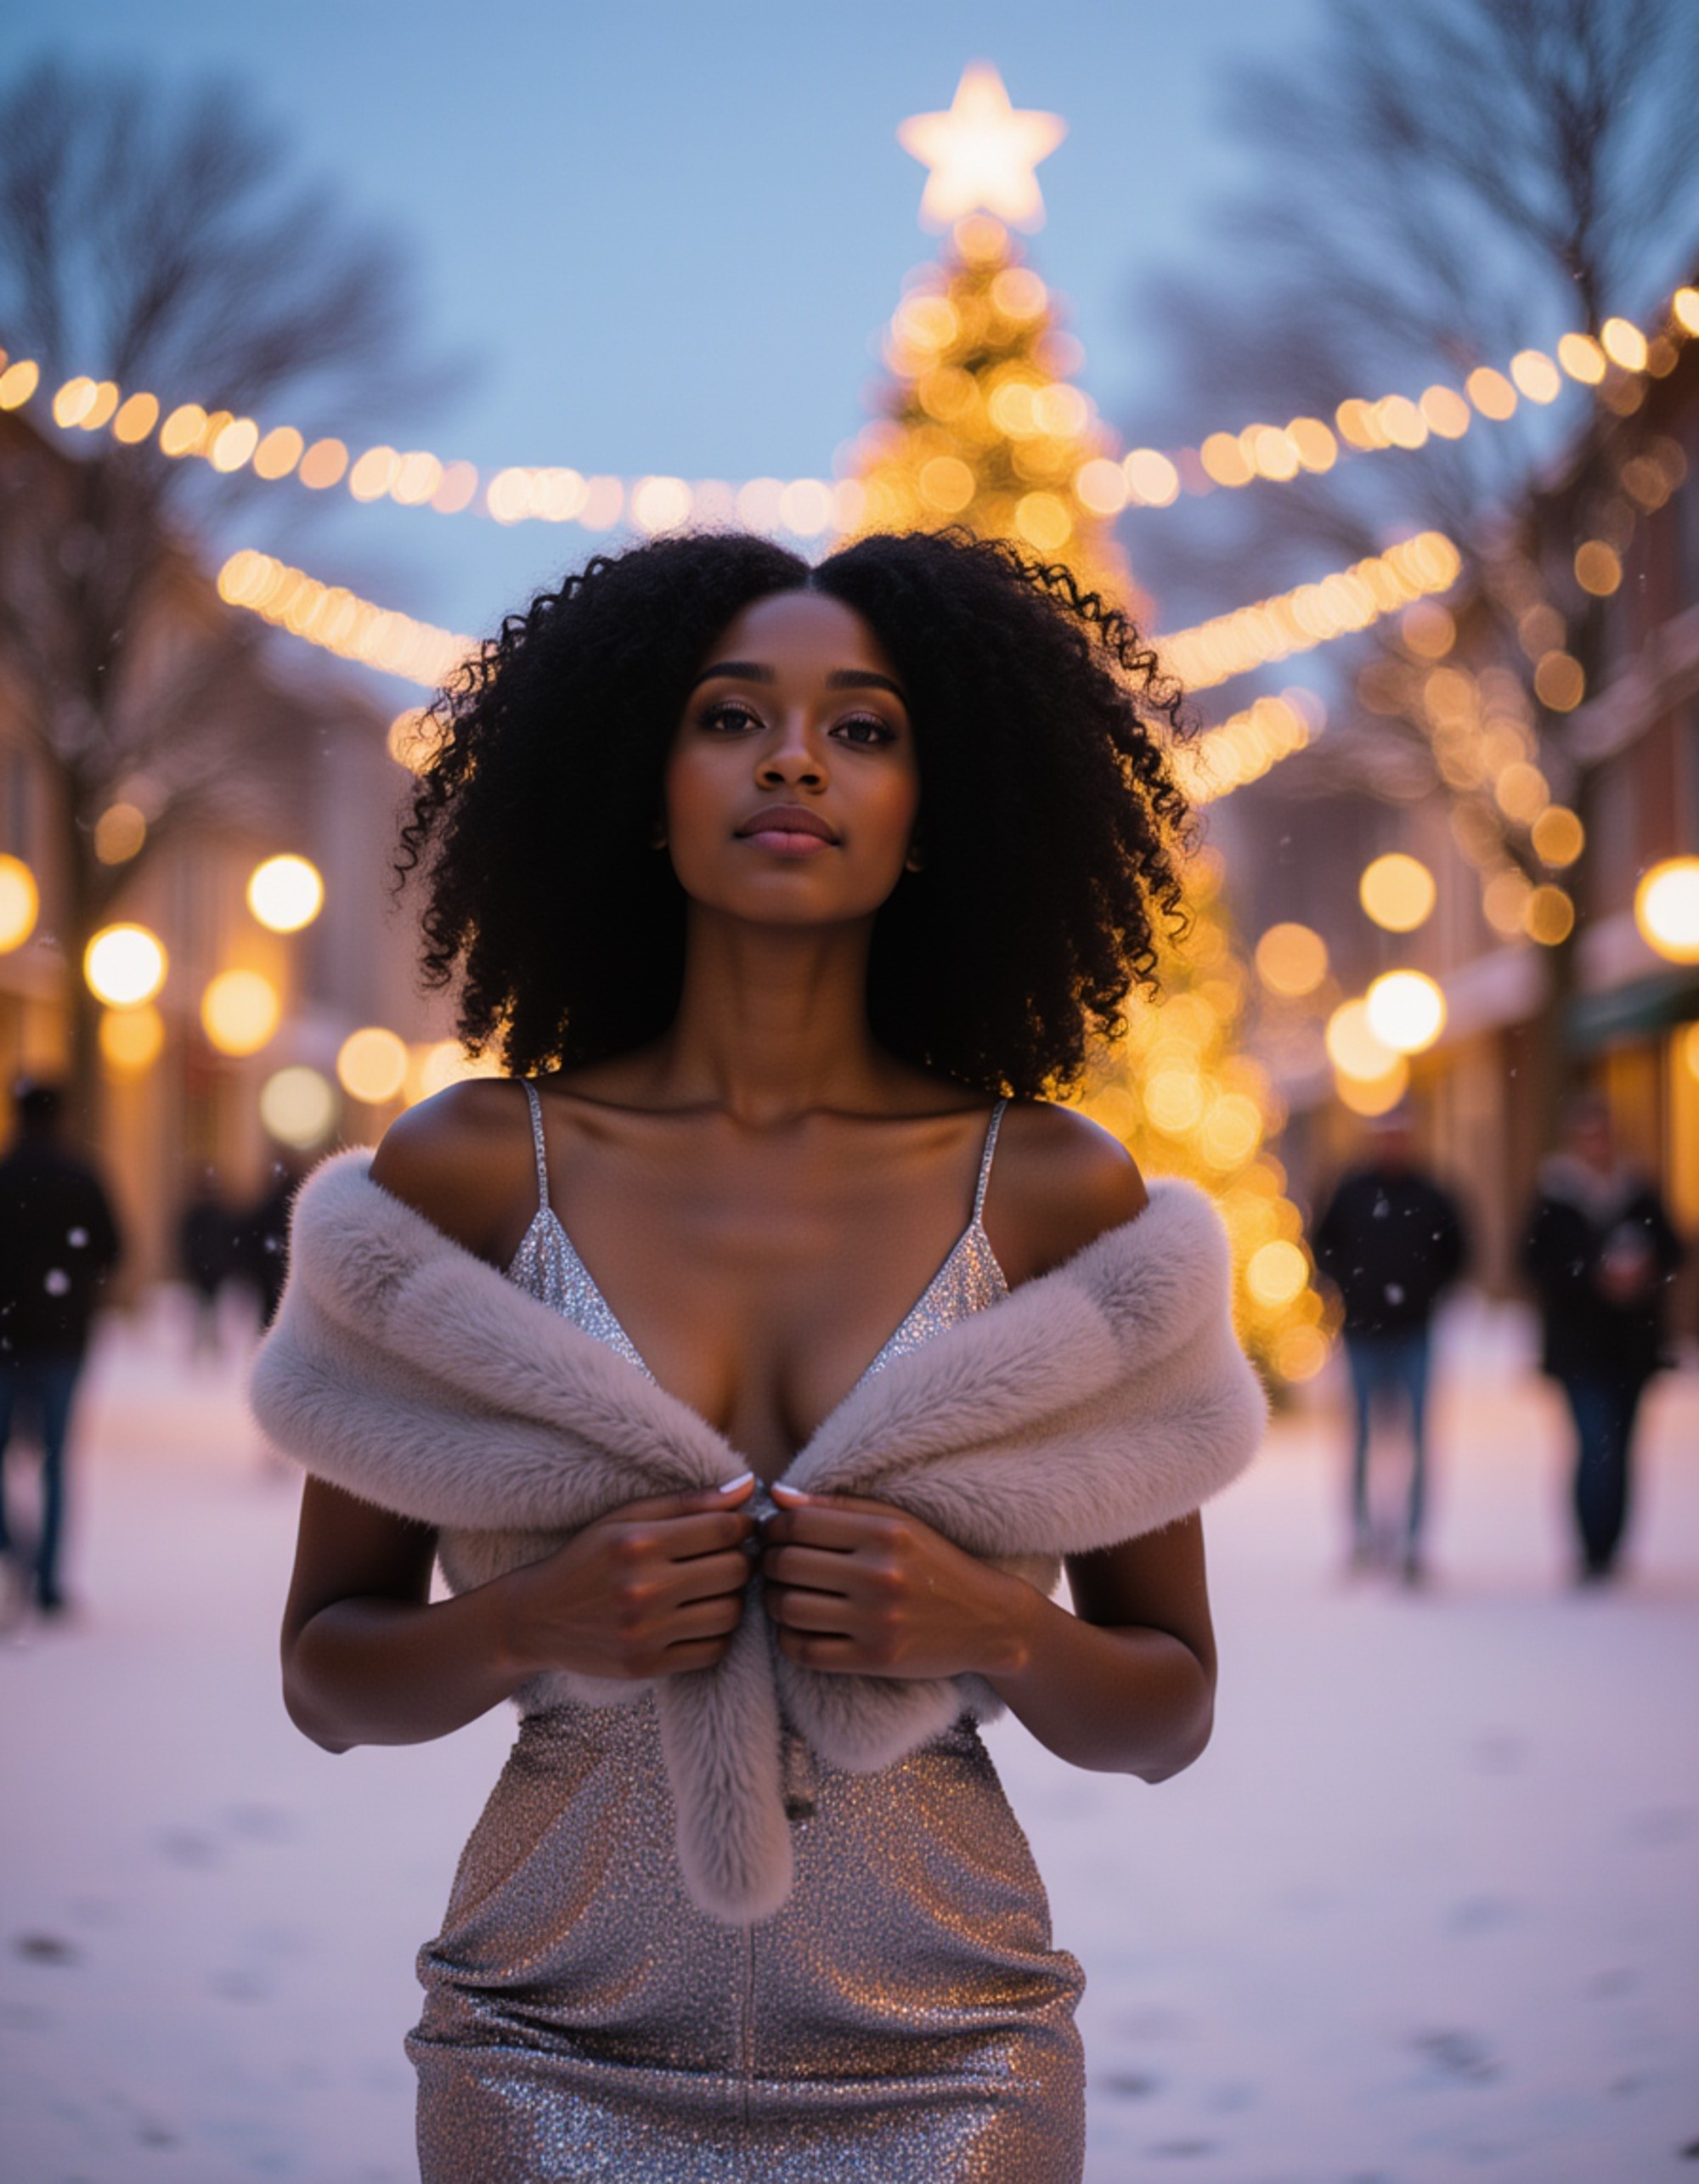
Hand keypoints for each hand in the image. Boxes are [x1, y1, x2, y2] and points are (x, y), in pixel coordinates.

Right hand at [502, 1475, 756, 1680]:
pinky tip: (699, 1618)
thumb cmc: (588, 1558)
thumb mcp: (627, 1516)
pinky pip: (713, 1650)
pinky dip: (717, 1634)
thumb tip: (749, 1487)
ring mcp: (644, 1632)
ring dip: (733, 1598)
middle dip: (742, 1560)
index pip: (724, 1530)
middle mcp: (642, 1588)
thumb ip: (689, 1501)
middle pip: (735, 1571)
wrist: (538, 1618)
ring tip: (715, 1588)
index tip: (739, 1528)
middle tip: (729, 1558)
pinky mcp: (646, 1665)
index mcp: (638, 1542)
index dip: (744, 1526)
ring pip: (730, 1613)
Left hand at [760, 1484, 1033, 1679]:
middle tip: (770, 1565)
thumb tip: (775, 1496)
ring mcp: (878, 1620)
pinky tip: (796, 1627)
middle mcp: (881, 1575)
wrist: (988, 1620)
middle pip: (786, 1564)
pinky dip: (787, 1638)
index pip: (798, 1524)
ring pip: (788, 1608)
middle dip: (766, 1563)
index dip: (772, 1528)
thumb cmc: (935, 1563)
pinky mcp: (876, 1659)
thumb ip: (837, 1506)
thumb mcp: (897, 1522)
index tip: (772, 1533)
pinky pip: (804, 1651)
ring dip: (773, 1601)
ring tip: (782, 1594)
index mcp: (885, 1532)